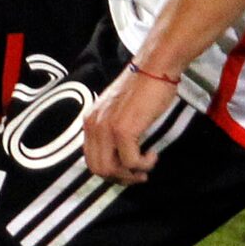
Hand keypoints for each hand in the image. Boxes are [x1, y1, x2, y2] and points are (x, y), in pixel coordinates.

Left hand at [83, 63, 176, 183]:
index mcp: (90, 121)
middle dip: (120, 177)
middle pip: (98, 168)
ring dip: (132, 174)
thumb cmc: (143, 86)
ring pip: (112, 169)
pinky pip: (131, 162)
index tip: (127, 171)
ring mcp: (107, 128)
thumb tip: (120, 154)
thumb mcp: (118, 110)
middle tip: (138, 175)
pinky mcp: (123, 130)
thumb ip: (112, 129)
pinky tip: (153, 155)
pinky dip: (144, 164)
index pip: (91, 158)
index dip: (109, 171)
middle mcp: (93, 125)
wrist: (154, 68)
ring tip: (147, 165)